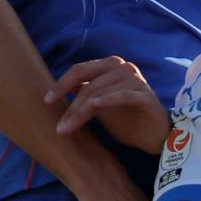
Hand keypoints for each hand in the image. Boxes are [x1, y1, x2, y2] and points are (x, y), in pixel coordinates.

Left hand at [46, 56, 170, 152]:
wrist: (154, 135)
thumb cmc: (126, 117)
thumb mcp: (99, 104)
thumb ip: (84, 92)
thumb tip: (56, 90)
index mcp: (110, 66)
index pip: (80, 70)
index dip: (60, 84)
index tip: (46, 101)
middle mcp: (123, 68)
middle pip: (88, 83)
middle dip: (70, 105)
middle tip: (58, 126)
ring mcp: (135, 80)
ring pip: (100, 92)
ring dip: (80, 112)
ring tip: (68, 129)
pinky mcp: (144, 95)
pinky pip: (122, 96)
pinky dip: (107, 100)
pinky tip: (94, 107)